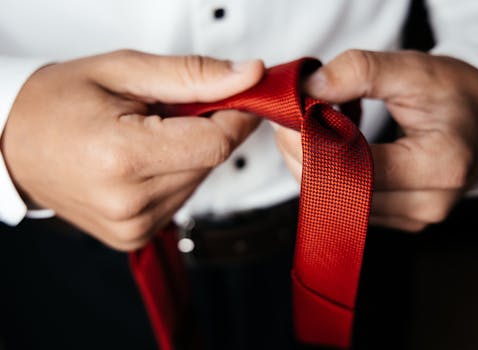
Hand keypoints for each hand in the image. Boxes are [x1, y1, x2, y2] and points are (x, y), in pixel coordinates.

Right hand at [1, 50, 263, 249]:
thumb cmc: (58, 102)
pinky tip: (144, 161)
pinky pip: (180, 199)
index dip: (236, 116)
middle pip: (210, 162)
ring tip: (148, 135)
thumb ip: (193, 75)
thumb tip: (249, 76)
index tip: (238, 95)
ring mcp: (132, 226)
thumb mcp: (124, 71)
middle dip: (207, 130)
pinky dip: (174, 175)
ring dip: (188, 153)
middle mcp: (129, 201)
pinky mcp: (134, 236)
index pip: (216, 143)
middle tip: (173, 110)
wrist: (15, 143)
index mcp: (123, 156)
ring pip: (198, 181)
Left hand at [276, 50, 477, 231]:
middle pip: (342, 191)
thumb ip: (362, 72)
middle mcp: (428, 203)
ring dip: (312, 168)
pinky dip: (329, 179)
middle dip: (303, 155)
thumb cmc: (456, 96)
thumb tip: (310, 89)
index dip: (313, 141)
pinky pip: (350, 206)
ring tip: (309, 131)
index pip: (357, 166)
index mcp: (440, 165)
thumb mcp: (414, 70)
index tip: (290, 116)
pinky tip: (328, 151)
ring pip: (339, 204)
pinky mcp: (401, 220)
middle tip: (289, 121)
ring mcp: (414, 218)